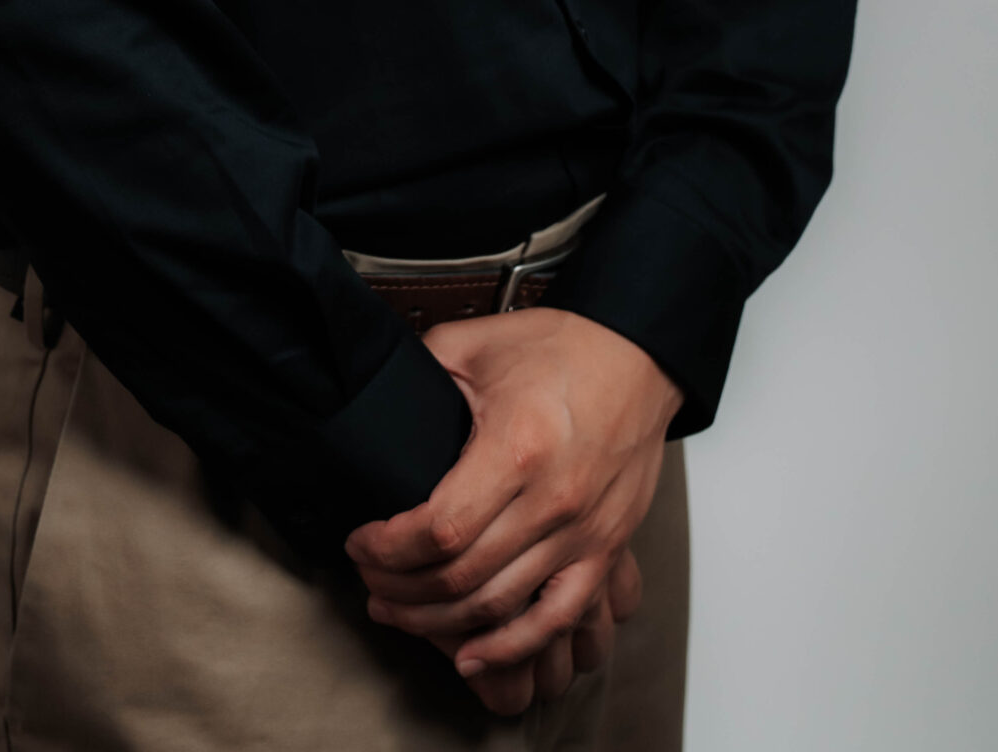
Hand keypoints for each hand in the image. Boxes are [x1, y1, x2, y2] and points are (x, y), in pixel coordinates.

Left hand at [345, 309, 680, 717]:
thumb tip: (376, 399)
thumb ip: (421, 370)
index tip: (360, 543)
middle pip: (461, 578)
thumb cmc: (563, 347)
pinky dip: (513, 647)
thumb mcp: (475, 343)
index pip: (439, 530)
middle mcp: (552, 501)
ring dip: (439, 624)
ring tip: (399, 613)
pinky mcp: (605, 549)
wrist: (637, 355)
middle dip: (401, 590)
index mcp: (515, 449)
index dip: (388, 548)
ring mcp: (582, 533)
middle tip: (368, 580)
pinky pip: (558, 619)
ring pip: (499, 607)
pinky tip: (473, 655)